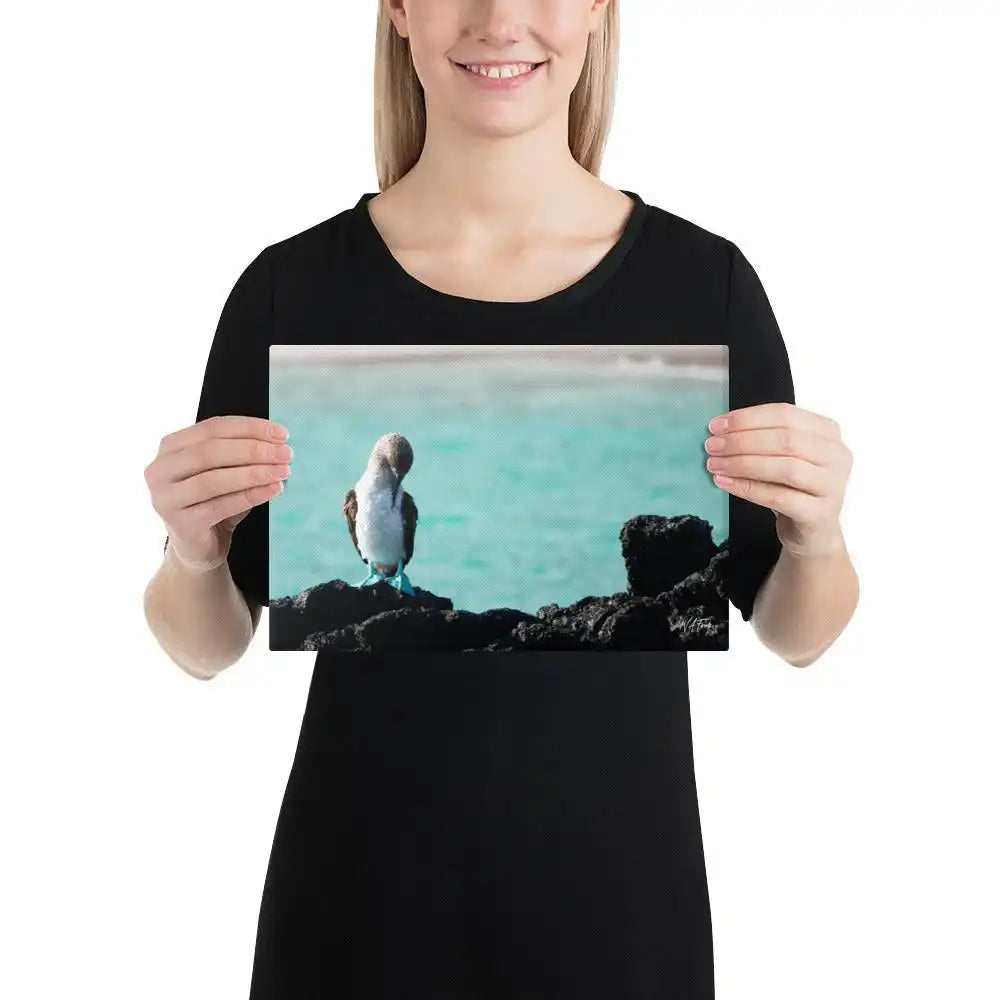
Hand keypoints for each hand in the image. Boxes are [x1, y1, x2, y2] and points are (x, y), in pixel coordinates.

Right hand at [146, 415, 291, 570]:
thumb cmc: (214, 501)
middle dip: (254, 450)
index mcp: (170, 447)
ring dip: (254, 473)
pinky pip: (220, 506)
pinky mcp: (179, 524)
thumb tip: (278, 443)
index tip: (282, 434)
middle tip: (285, 454)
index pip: (213, 428)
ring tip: (283, 471)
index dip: (250, 428)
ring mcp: (165, 498)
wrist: (200, 546)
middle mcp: (160, 470)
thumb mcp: (226, 471)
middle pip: (211, 451)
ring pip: (214, 479)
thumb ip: (243, 453)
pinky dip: (251, 496)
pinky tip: (274, 490)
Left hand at [704, 402, 851, 557]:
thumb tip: (720, 430)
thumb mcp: (783, 457)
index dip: (748, 418)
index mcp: (827, 432)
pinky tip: (725, 483)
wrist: (813, 533)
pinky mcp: (820, 513)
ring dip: (743, 463)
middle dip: (742, 441)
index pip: (785, 414)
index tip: (716, 425)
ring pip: (785, 467)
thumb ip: (762, 439)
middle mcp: (837, 455)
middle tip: (712, 446)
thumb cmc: (794, 488)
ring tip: (714, 465)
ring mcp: (832, 485)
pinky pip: (779, 497)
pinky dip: (748, 488)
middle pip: (786, 439)